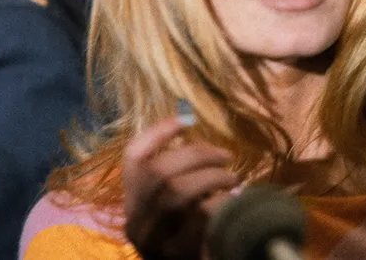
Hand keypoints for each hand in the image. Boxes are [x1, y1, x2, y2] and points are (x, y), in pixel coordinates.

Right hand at [123, 118, 238, 259]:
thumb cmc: (188, 238)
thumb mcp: (176, 209)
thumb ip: (181, 180)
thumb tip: (205, 146)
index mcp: (133, 202)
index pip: (132, 157)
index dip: (157, 133)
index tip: (186, 119)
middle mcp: (136, 220)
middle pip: (158, 172)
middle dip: (196, 155)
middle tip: (226, 156)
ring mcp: (153, 240)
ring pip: (176, 192)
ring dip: (211, 177)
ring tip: (233, 179)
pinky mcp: (176, 255)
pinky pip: (199, 217)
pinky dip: (220, 204)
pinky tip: (233, 202)